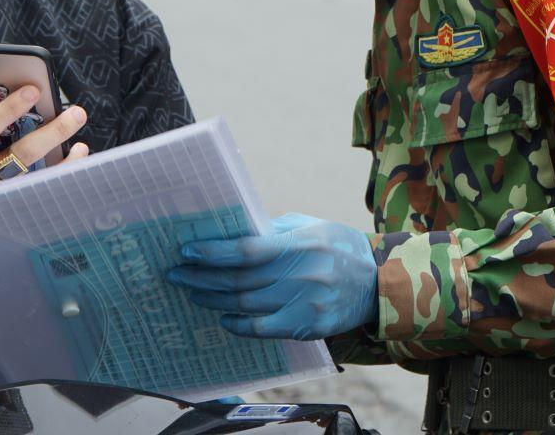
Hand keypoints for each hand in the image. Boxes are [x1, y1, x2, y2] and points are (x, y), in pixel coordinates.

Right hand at [0, 87, 88, 205]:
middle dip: (52, 132)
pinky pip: (39, 195)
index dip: (10, 108)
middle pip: (22, 154)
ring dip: (63, 163)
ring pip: (37, 180)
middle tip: (76, 113)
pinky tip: (74, 163)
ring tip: (81, 144)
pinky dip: (59, 179)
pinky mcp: (7, 210)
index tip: (34, 89)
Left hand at [166, 213, 378, 340]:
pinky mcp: (308, 326)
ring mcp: (305, 304)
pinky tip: (222, 317)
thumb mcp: (309, 227)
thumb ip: (272, 231)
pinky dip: (238, 323)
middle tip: (177, 274)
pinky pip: (263, 329)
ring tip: (192, 292)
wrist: (378, 281)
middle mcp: (302, 275)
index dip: (213, 253)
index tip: (187, 252)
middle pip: (240, 280)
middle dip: (202, 278)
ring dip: (213, 299)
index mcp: (300, 244)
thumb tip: (230, 234)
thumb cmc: (337, 246)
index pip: (247, 250)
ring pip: (246, 304)